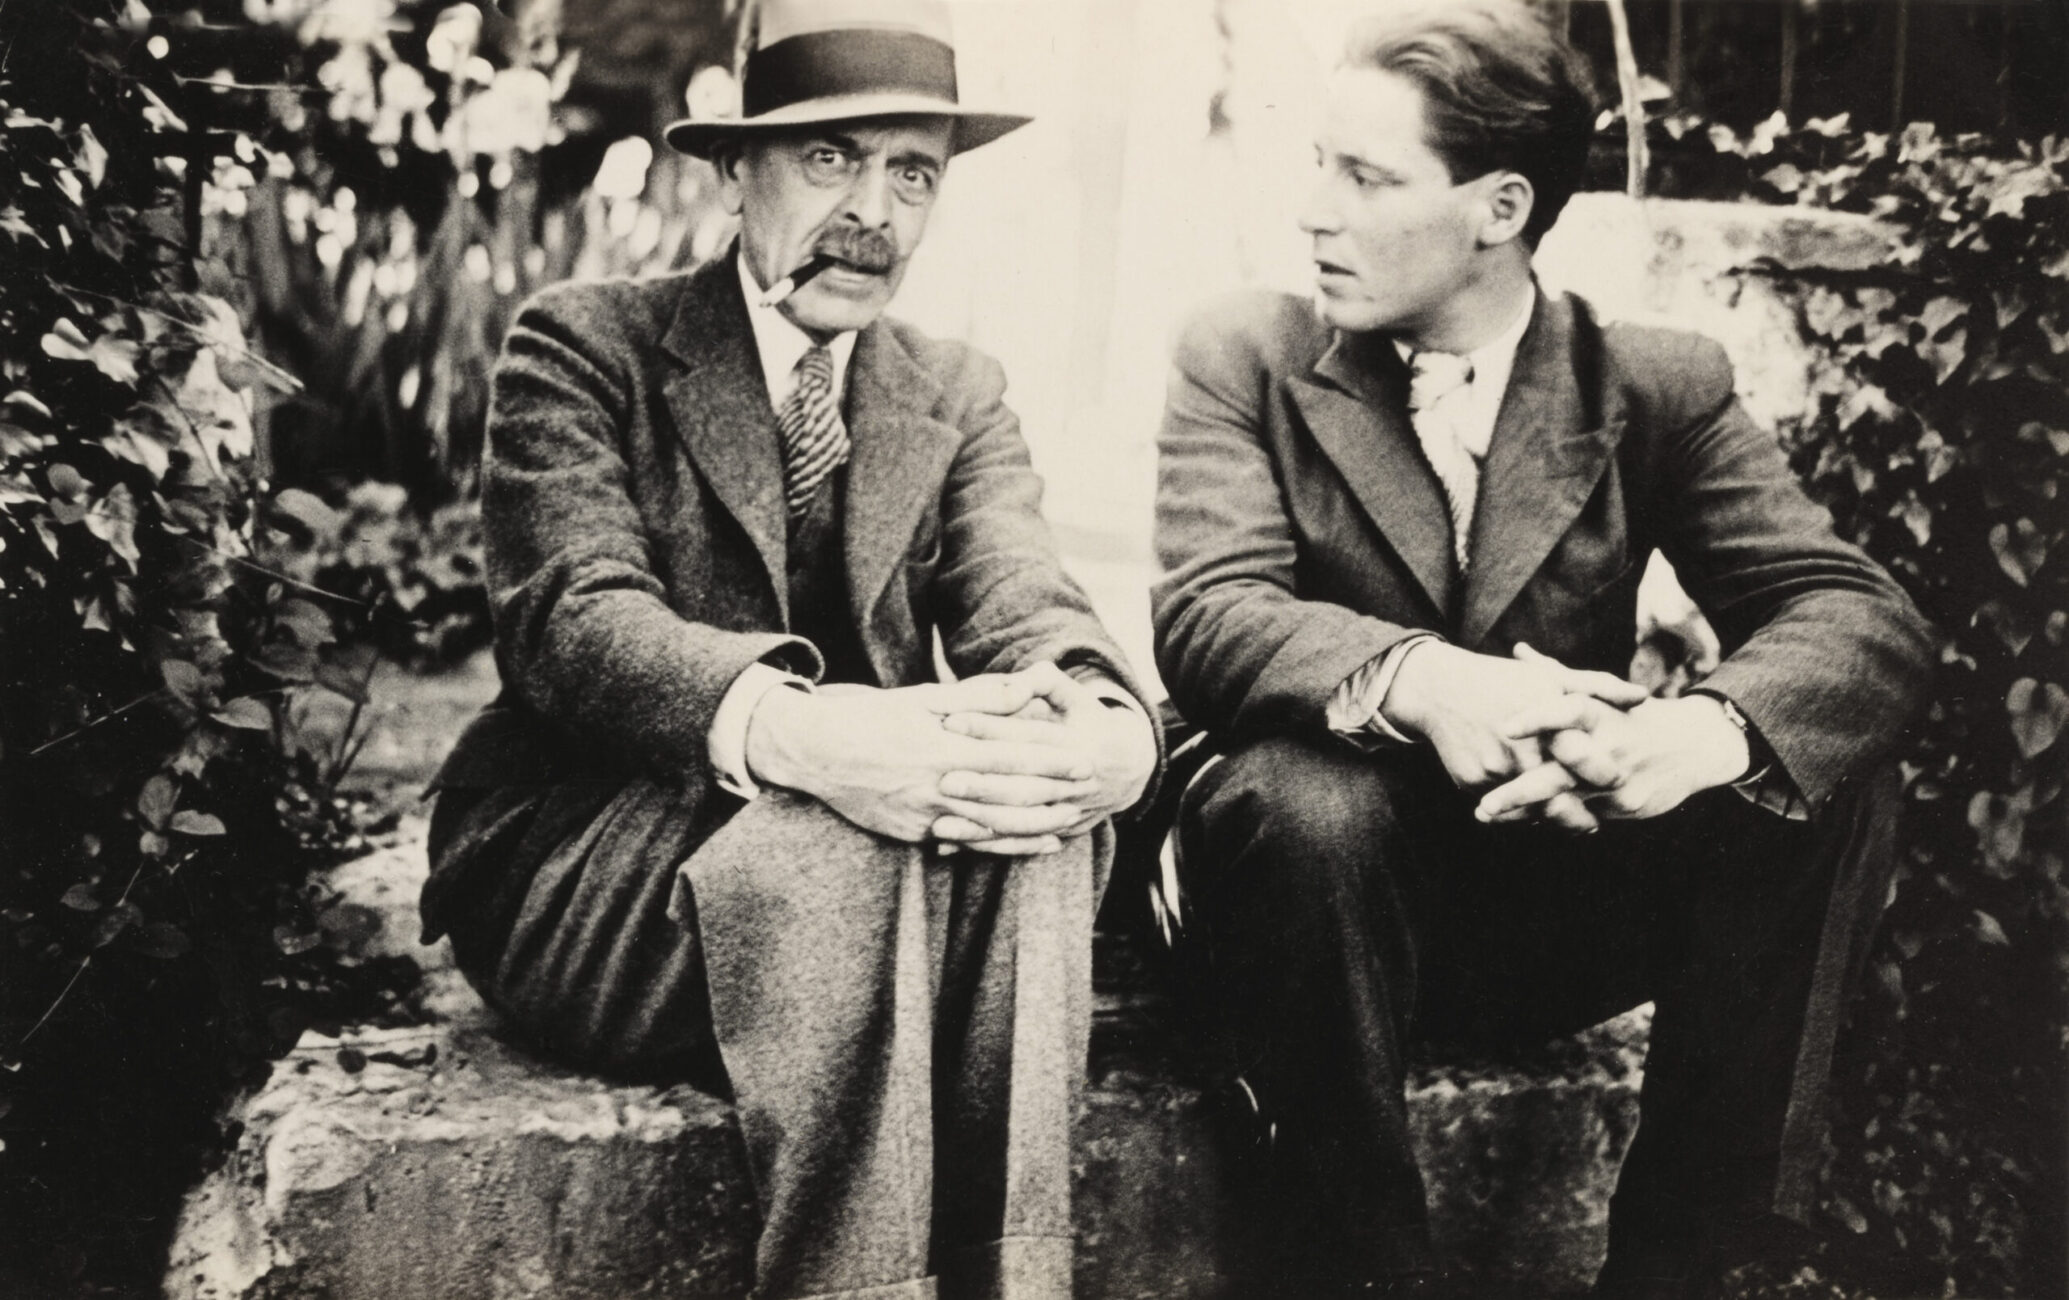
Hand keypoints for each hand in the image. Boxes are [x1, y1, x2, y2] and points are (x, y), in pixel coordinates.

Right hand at [743, 674, 1096, 855]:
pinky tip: (1034, 844)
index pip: (1010, 757)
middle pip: (1009, 797)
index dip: (1051, 760)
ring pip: (993, 828)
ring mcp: (925, 816)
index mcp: (942, 748)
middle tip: (1089, 791)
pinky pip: (968, 844)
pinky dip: (1004, 846)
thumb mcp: (923, 700)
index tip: (1084, 759)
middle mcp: (937, 786)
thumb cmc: (872, 719)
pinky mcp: (914, 834)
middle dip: (1053, 795)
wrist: (816, 754)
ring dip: (1036, 827)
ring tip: (1070, 821)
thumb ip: (979, 698)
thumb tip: (1026, 687)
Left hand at [934, 662, 1155, 852]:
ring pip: (1022, 823)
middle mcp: (1075, 782)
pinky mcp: (1059, 832)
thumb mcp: (1074, 694)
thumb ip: (1044, 681)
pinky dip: (985, 847)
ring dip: (980, 825)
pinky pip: (1020, 844)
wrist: (1127, 767)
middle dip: (983, 785)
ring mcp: (1069, 811)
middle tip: (943, 780)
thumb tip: (1017, 681)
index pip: (1029, 736)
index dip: (990, 727)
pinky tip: (950, 846)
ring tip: (938, 823)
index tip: (950, 722)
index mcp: (1077, 742)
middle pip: (1025, 786)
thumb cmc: (1086, 720)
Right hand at [1381, 640, 1652, 796]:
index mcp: (1545, 722)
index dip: (1602, 776)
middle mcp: (1518, 750)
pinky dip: (1515, 808)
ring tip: (1565, 820)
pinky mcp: (1471, 783)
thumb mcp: (1549, 678)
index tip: (1619, 784)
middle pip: (1556, 796)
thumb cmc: (1501, 680)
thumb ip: (1598, 687)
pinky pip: (1501, 806)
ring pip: (1527, 806)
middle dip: (1575, 815)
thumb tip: (1643, 697)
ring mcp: (1492, 769)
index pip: (1583, 760)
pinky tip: (1526, 804)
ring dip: (1545, 815)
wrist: (1438, 689)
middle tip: (1592, 824)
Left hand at [1474, 692, 1751, 827]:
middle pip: (1562, 772)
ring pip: (1568, 802)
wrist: (1698, 744)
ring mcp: (1619, 781)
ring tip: (1487, 815)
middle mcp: (1610, 748)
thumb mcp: (1602, 692)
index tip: (1504, 727)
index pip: (1569, 711)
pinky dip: (1553, 819)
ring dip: (1526, 812)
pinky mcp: (1627, 806)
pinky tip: (1522, 822)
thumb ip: (1556, 676)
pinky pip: (1584, 816)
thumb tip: (1517, 650)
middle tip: (1484, 802)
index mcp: (1603, 713)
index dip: (1538, 717)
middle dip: (1521, 791)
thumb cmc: (1635, 715)